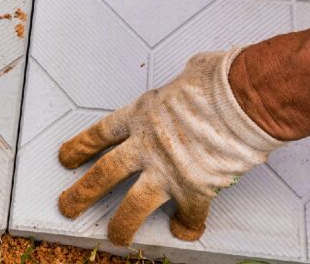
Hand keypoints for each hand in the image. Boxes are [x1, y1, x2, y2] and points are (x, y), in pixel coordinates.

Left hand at [57, 49, 281, 245]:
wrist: (243, 102)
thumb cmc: (221, 82)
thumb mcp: (189, 74)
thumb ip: (182, 85)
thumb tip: (194, 76)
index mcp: (142, 115)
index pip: (102, 134)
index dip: (81, 147)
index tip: (66, 158)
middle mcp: (147, 145)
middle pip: (104, 172)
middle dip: (82, 193)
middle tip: (68, 205)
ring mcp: (167, 169)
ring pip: (132, 204)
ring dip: (121, 224)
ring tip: (115, 236)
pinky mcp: (193, 189)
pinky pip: (188, 214)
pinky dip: (188, 224)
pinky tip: (185, 231)